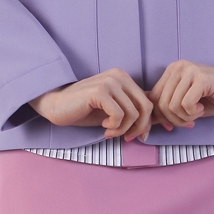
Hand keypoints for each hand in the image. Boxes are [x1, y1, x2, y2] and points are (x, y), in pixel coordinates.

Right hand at [36, 70, 153, 133]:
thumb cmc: (85, 110)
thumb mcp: (113, 110)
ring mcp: (109, 82)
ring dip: (123, 130)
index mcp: (124, 78)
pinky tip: (103, 127)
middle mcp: (119, 76)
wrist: (57, 106)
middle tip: (125, 137)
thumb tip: (155, 122)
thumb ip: (131, 111)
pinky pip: (119, 115)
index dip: (148, 123)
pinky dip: (114, 127)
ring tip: (109, 132)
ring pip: (133, 114)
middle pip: (146, 108)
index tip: (140, 137)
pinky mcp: (100, 92)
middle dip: (138, 128)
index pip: (148, 102)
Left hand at [152, 61, 213, 121]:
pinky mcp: (200, 78)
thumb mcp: (186, 106)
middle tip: (189, 121)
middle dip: (173, 121)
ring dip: (184, 118)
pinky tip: (202, 107)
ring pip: (171, 106)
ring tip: (197, 112)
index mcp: (172, 71)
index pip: (152, 99)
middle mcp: (178, 67)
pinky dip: (193, 114)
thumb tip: (145, 124)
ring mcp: (189, 70)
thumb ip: (166, 110)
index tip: (170, 126)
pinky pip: (185, 105)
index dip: (158, 119)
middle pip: (160, 105)